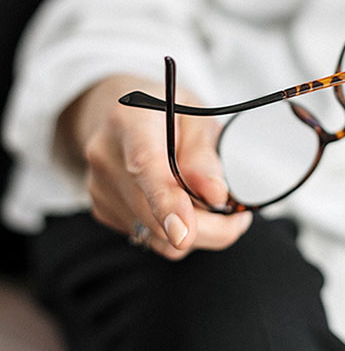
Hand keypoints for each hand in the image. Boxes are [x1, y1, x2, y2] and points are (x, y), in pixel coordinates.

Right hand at [56, 75, 251, 259]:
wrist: (127, 113)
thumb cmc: (169, 112)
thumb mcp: (198, 118)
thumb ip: (205, 155)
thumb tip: (215, 195)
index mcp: (131, 121)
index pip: (145, 165)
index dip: (166, 202)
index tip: (184, 234)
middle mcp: (107, 156)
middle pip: (153, 213)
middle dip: (205, 227)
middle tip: (237, 218)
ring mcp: (100, 187)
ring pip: (154, 236)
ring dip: (194, 232)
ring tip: (211, 204)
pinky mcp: (103, 210)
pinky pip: (148, 238)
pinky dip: (174, 231)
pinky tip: (182, 204)